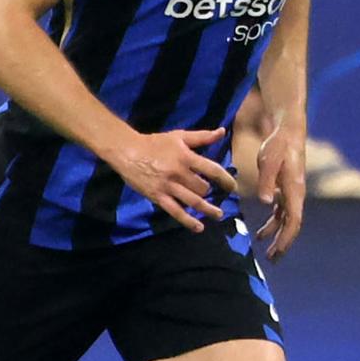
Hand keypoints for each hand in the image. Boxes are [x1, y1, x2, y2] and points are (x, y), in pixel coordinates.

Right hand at [107, 128, 237, 232]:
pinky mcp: (158, 197)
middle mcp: (179, 173)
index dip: (225, 180)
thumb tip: (222, 132)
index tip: (232, 187)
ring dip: (208, 210)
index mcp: (186, 157)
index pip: (212, 171)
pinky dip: (188, 221)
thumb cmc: (154, 143)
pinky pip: (175, 211)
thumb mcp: (179, 136)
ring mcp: (168, 187)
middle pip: (202, 188)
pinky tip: (198, 227)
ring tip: (218, 215)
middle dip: (209, 191)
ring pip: (193, 202)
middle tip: (212, 194)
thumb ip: (202, 137)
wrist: (127, 151)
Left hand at [254, 124, 306, 259]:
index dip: (286, 238)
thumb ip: (267, 181)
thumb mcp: (269, 161)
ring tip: (267, 252)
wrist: (287, 131)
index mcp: (294, 190)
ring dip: (276, 236)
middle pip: (292, 225)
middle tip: (272, 260)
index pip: (293, 220)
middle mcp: (296, 194)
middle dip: (283, 243)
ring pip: (286, 221)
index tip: (277, 252)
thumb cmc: (278, 144)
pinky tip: (261, 233)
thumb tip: (266, 202)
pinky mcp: (285, 189)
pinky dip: (273, 224)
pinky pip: (281, 213)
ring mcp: (291, 193)